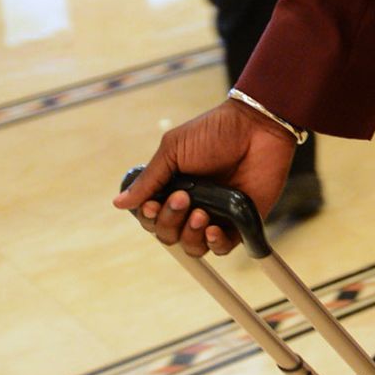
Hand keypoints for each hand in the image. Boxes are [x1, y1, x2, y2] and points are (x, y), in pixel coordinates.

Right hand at [115, 100, 293, 256]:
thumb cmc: (214, 132)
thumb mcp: (174, 149)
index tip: (153, 204)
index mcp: (172, 189)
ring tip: (201, 213)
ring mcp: (216, 216)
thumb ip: (150, 179)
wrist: (256, 126)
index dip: (149, 217)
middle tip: (183, 198)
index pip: (151, 217)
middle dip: (170, 221)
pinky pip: (222, 248)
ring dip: (190, 234)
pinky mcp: (241, 222)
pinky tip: (213, 229)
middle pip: (169, 234)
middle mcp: (192, 206)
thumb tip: (119, 203)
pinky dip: (214, 244)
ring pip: (193, 246)